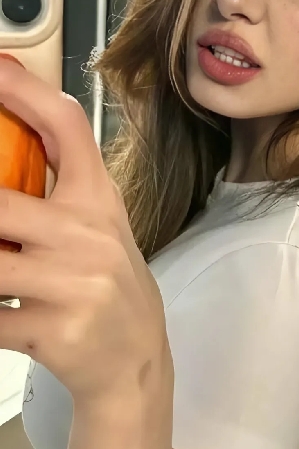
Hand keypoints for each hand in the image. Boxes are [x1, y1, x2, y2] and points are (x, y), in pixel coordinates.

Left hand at [0, 57, 171, 401]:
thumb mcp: (95, 224)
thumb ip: (55, 188)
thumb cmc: (108, 279)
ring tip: (4, 259)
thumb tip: (4, 145)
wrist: (136, 356)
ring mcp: (74, 282)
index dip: (24, 91)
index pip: (65, 126)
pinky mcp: (54, 329)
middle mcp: (89, 233)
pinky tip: (3, 308)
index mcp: (98, 198)